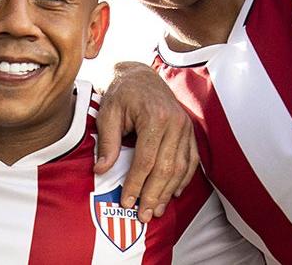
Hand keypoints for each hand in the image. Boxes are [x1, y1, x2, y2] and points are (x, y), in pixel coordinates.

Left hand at [95, 61, 198, 222]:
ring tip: (157, 210)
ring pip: (181, 168)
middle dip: (154, 194)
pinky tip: (174, 193)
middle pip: (166, 167)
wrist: (140, 75)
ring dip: (169, 192)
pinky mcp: (190, 131)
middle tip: (144, 216)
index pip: (146, 159)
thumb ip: (107, 142)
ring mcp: (186, 127)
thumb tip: (100, 170)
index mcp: (155, 116)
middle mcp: (175, 122)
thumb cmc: (121, 93)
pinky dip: (184, 179)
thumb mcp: (108, 113)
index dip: (137, 184)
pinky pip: (191, 160)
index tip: (127, 202)